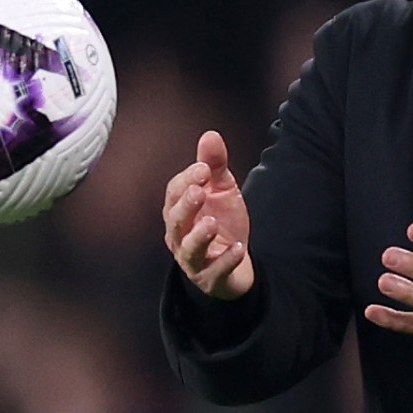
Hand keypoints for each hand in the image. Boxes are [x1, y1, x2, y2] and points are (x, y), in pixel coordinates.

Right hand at [161, 130, 255, 298]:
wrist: (234, 264)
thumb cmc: (221, 223)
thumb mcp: (220, 191)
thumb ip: (214, 166)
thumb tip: (210, 135)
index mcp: (178, 211)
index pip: (174, 193)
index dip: (186, 180)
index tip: (203, 168)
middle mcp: (180, 236)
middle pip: (175, 221)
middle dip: (185, 206)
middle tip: (199, 192)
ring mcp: (194, 259)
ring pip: (188, 249)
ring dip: (199, 236)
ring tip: (211, 222)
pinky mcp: (211, 277)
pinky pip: (215, 271)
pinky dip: (225, 260)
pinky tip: (239, 248)